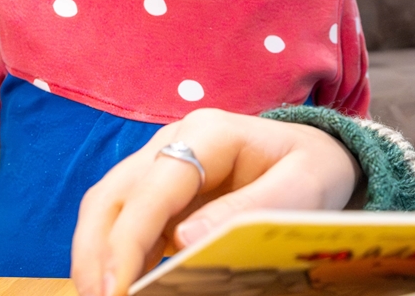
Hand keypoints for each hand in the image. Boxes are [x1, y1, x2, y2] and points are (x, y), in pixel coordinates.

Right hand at [71, 108, 360, 295]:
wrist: (319, 154)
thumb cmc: (313, 168)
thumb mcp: (302, 187)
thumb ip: (249, 209)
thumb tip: (183, 238)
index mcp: (209, 133)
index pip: (152, 190)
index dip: (127, 241)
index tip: (116, 288)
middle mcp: (174, 141)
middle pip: (113, 195)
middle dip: (95, 253)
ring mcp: (163, 163)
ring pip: (108, 207)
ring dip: (97, 255)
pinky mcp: (161, 189)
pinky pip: (126, 221)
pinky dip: (117, 255)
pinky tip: (127, 286)